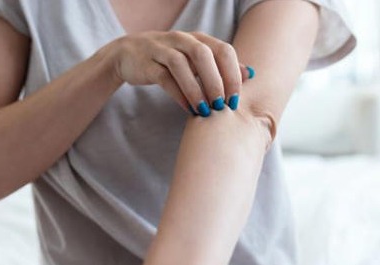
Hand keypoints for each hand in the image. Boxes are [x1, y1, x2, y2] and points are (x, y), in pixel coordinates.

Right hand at [104, 30, 254, 114]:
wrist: (129, 54)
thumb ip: (222, 66)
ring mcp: (162, 49)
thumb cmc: (169, 60)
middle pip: (203, 55)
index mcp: (198, 39)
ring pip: (182, 65)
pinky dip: (178, 94)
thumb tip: (250, 74)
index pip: (223, 50)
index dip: (232, 74)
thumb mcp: (196, 60)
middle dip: (216, 82)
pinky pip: (164, 77)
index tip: (236, 98)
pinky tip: (187, 108)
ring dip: (196, 89)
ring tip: (205, 110)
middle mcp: (182, 39)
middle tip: (222, 106)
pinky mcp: (147, 63)